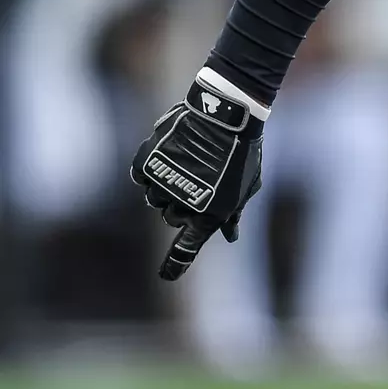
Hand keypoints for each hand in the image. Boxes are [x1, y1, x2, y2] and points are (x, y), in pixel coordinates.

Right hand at [131, 72, 264, 279]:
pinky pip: (142, 178)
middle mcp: (183, 203)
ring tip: (187, 164)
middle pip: (171, 218)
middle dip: (181, 207)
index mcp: (211, 212)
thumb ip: (234, 210)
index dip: (177, 262)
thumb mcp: (245, 183)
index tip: (167, 276)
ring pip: (155, 199)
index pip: (189, 246)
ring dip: (166, 189)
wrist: (226, 112)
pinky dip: (151, 171)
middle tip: (197, 183)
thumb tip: (231, 234)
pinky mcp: (147, 164)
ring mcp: (162, 184)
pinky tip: (169, 155)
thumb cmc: (243, 149)